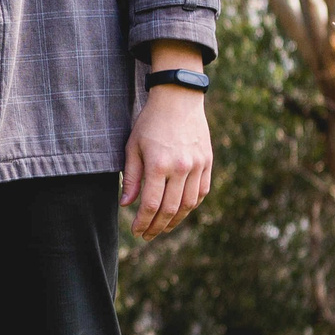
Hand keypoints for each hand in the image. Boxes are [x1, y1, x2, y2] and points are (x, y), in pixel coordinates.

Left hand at [121, 83, 212, 240]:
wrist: (179, 99)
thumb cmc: (150, 122)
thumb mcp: (133, 146)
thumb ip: (131, 177)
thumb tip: (127, 205)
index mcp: (158, 165)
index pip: (150, 204)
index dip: (143, 222)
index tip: (136, 231)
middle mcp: (181, 168)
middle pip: (170, 209)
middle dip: (157, 226)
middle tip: (147, 235)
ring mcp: (198, 166)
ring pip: (188, 204)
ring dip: (175, 220)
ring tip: (162, 227)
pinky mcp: (208, 162)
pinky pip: (201, 192)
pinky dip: (191, 206)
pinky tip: (180, 211)